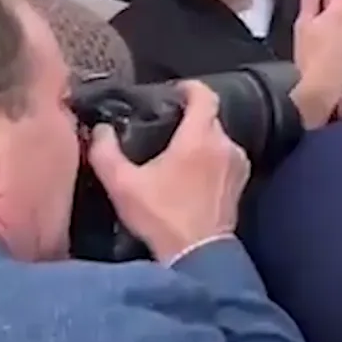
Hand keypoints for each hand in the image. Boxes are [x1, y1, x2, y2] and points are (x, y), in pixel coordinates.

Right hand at [87, 82, 248, 262]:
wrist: (197, 254)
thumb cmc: (161, 217)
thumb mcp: (123, 185)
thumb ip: (105, 152)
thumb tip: (100, 131)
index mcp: (200, 137)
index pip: (204, 95)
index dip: (190, 87)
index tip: (175, 90)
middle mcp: (225, 144)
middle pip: (209, 118)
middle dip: (189, 118)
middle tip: (165, 127)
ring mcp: (237, 163)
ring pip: (218, 139)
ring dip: (200, 141)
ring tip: (176, 153)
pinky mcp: (241, 182)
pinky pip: (226, 158)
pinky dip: (211, 159)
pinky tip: (192, 174)